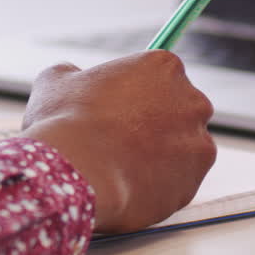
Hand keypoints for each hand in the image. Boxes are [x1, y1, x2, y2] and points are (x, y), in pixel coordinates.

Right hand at [20, 51, 215, 233]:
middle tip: (119, 139)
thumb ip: (75, 74)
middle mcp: (192, 101)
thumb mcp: (57, 81)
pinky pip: (176, 184)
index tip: (118, 109)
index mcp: (164, 67)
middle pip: (178, 111)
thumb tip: (71, 76)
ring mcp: (197, 144)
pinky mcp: (193, 183)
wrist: (76, 173)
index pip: (159, 77)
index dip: (135, 94)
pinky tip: (127, 186)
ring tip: (119, 167)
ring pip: (181, 150)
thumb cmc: (65, 122)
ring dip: (159, 156)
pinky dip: (156, 187)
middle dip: (155, 124)